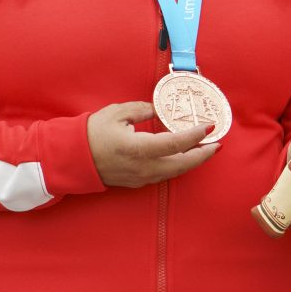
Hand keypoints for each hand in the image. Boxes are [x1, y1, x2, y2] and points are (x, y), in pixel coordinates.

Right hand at [87, 101, 219, 187]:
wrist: (73, 159)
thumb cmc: (93, 133)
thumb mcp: (118, 113)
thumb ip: (142, 109)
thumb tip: (160, 110)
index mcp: (139, 149)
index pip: (176, 144)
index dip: (195, 136)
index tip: (209, 127)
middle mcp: (143, 167)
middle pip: (182, 164)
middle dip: (202, 155)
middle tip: (217, 144)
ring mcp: (140, 178)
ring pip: (174, 172)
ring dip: (192, 162)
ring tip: (206, 150)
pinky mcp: (137, 182)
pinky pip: (164, 175)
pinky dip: (178, 166)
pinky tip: (184, 157)